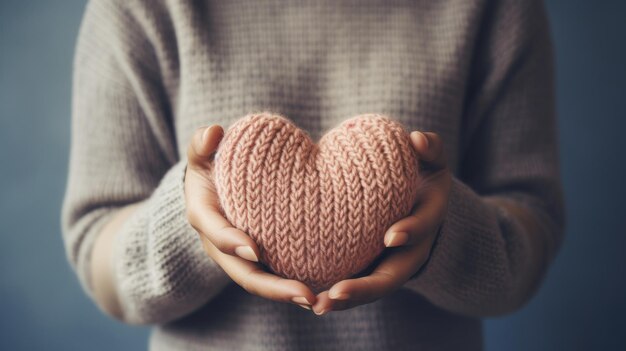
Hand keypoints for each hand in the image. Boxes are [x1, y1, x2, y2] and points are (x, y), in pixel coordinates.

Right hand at [185, 125, 316, 309]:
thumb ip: (201, 143)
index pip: (216, 233)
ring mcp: (239, 258)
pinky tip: (321, 292)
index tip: (253, 249)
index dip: (231, 242)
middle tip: (305, 295)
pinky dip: (292, 287)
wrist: (211, 190)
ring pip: (261, 282)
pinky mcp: (258, 261)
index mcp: (205, 218)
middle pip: (244, 273)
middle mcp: (220, 246)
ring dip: (286, 294)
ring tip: (316, 300)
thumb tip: (213, 133)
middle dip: (272, 287)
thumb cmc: (209, 168)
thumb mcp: (200, 154)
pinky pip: (274, 277)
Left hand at [311, 131, 451, 314]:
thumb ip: (432, 147)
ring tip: (318, 306)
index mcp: (427, 219)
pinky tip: (313, 302)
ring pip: (371, 288)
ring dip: (347, 300)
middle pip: (392, 276)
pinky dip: (339, 296)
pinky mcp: (372, 269)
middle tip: (337, 293)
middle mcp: (411, 251)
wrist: (417, 201)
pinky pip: (357, 285)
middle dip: (366, 288)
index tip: (391, 236)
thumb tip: (418, 139)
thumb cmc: (421, 174)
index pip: (422, 228)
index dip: (410, 231)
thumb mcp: (433, 160)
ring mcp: (391, 264)